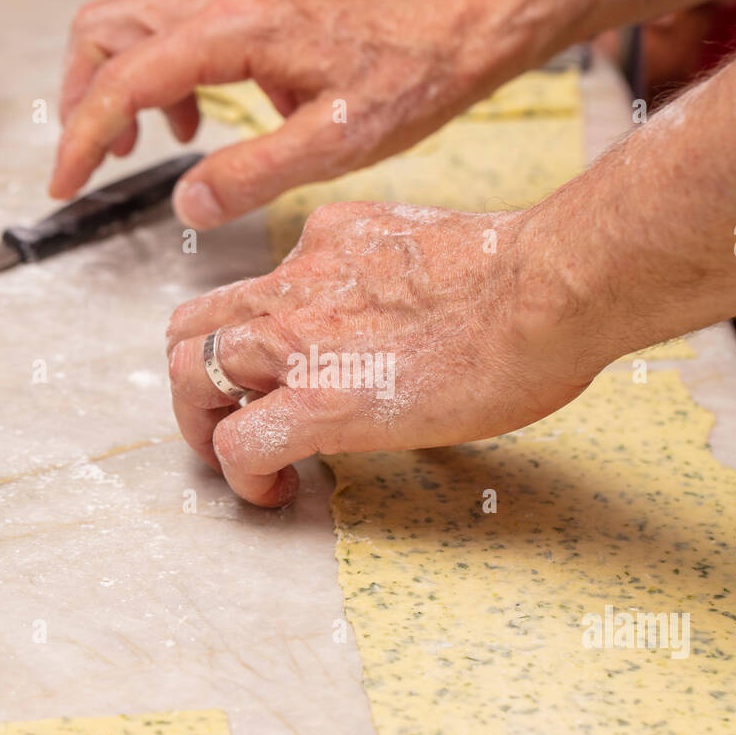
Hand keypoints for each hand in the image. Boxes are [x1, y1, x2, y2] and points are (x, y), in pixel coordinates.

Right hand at [49, 0, 529, 221]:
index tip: (65, 183)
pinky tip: (194, 126)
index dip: (84, 135)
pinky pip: (175, 33)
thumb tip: (188, 203)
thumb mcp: (337, 142)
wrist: (461, 26)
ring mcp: (237, 0)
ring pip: (135, 27)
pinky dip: (159, 78)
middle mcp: (225, 2)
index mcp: (237, 30)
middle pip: (106, 32)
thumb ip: (255, 174)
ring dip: (117, 86)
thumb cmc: (413, 76)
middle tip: (92, 164)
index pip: (125, 77)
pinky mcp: (253, 10)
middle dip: (83, 98)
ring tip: (139, 149)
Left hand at [165, 200, 607, 506]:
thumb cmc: (524, 278)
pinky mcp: (316, 400)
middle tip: (234, 420)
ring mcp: (297, 339)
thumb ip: (395, 283)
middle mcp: (297, 281)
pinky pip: (241, 445)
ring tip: (241, 461)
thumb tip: (413, 326)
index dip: (247, 338)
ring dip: (204, 425)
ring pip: (191, 375)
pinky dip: (244, 476)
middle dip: (201, 380)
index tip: (278, 375)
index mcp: (328, 243)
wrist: (545, 291)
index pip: (254, 287)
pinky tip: (275, 491)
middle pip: (194, 326)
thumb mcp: (432, 257)